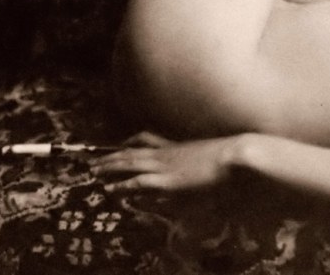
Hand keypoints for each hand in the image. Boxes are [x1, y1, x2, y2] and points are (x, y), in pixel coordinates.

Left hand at [91, 131, 239, 192]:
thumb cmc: (229, 156)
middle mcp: (167, 153)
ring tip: (94, 172)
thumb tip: (195, 162)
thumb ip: (199, 157)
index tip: (121, 144)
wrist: (235, 155)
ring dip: (110, 167)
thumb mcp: (210, 154)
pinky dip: (123, 185)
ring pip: (129, 163)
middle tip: (95, 161)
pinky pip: (138, 182)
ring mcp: (165, 165)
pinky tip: (111, 190)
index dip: (132, 142)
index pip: (148, 139)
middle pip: (132, 151)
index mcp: (177, 146)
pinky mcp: (167, 180)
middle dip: (112, 156)